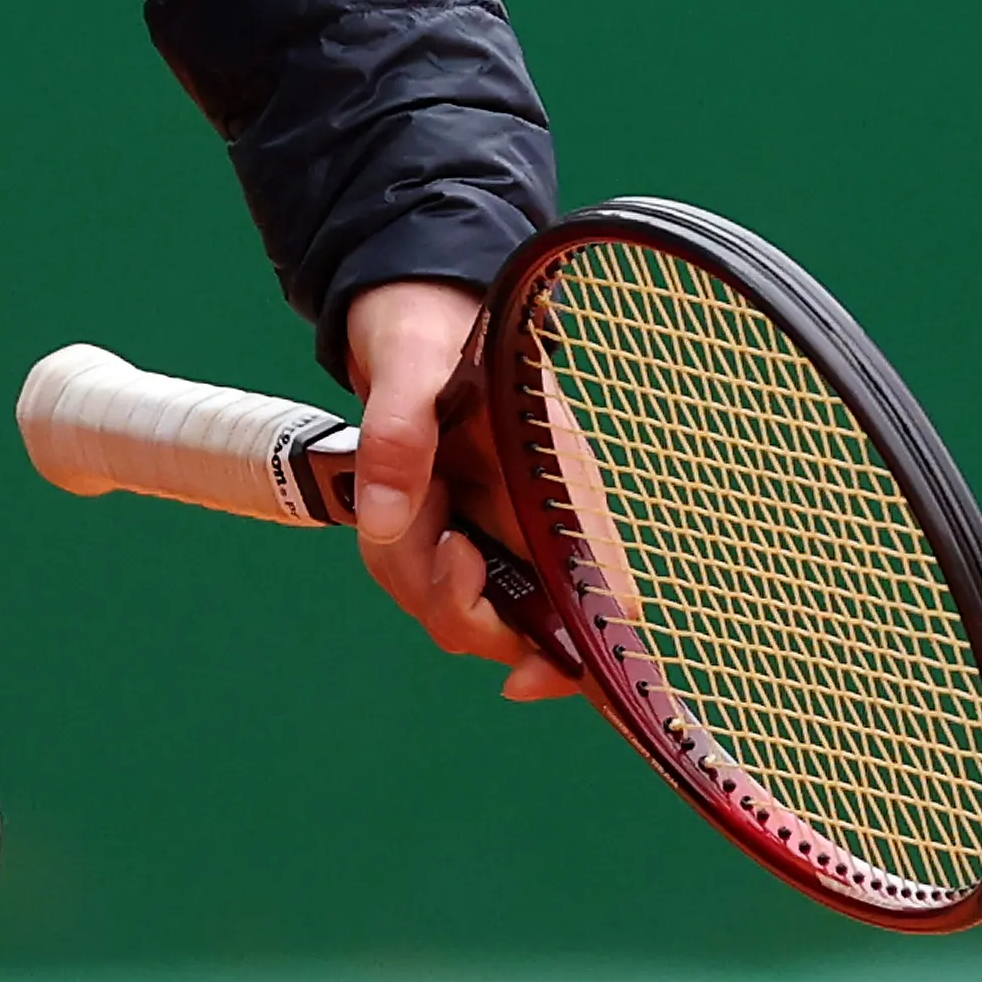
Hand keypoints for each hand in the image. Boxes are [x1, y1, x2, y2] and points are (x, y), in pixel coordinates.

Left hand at [341, 278, 570, 702]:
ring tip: (400, 492)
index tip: (527, 677)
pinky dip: (396, 557)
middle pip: (509, 626)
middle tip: (436, 542)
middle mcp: (532, 522)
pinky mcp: (455, 529)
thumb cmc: (428, 323)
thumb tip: (383, 522)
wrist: (404, 305)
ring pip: (454, 609)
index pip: (598, 594)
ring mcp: (494, 531)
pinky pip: (421, 582)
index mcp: (554, 487)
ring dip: (410, 568)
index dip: (575, 656)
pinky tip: (389, 505)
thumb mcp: (411, 363)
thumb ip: (399, 435)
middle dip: (455, 604)